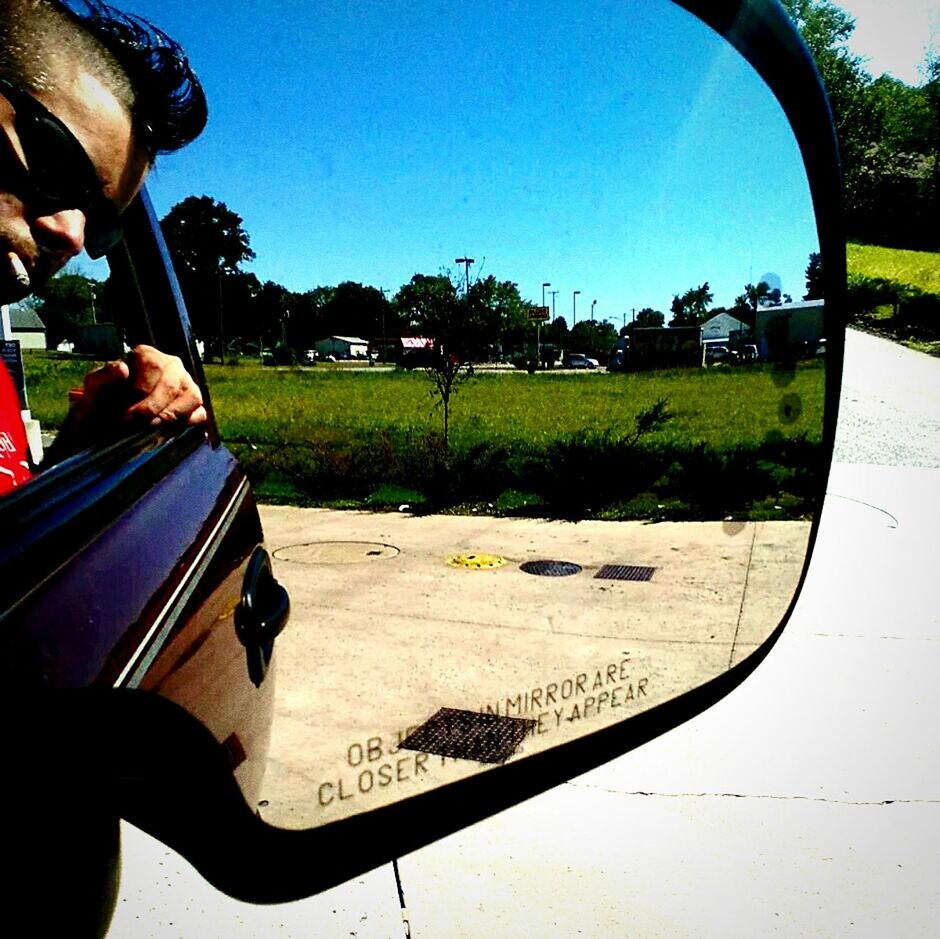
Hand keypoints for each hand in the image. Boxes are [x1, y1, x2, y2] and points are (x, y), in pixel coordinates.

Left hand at [81, 344, 206, 427]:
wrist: (103, 424)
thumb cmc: (101, 402)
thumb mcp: (94, 388)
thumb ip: (103, 376)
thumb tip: (123, 369)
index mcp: (147, 356)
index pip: (153, 366)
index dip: (140, 391)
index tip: (125, 414)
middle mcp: (172, 366)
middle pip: (171, 384)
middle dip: (152, 408)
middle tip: (134, 425)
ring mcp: (186, 386)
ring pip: (191, 397)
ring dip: (171, 415)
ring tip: (151, 429)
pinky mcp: (194, 408)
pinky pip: (200, 414)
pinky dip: (188, 423)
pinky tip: (169, 431)